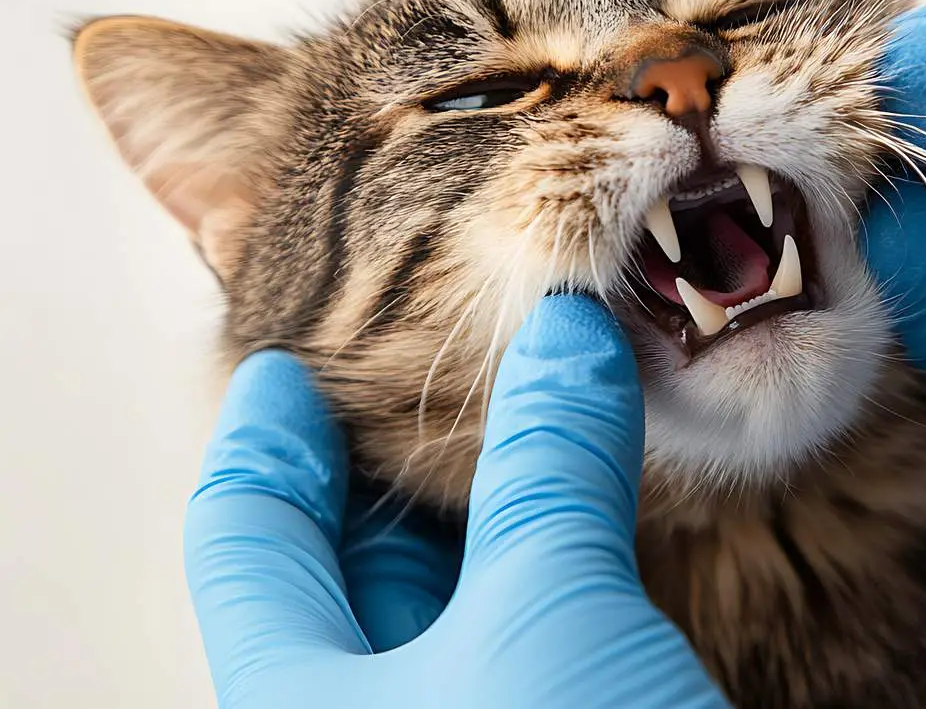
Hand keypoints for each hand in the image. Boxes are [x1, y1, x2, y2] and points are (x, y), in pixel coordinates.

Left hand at [183, 295, 728, 707]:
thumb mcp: (548, 616)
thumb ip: (546, 467)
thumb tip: (562, 330)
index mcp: (301, 705)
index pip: (247, 541)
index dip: (268, 436)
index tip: (294, 359)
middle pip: (350, 565)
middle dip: (398, 456)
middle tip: (451, 354)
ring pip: (459, 596)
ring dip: (500, 497)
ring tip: (537, 399)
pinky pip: (539, 625)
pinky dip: (562, 550)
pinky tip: (602, 495)